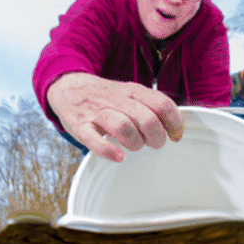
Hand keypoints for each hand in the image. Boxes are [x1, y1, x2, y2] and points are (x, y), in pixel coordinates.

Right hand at [47, 73, 184, 161]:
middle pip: (147, 118)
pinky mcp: (81, 128)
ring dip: (136, 142)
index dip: (175, 123)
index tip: (175, 135)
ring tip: (135, 147)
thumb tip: (176, 130)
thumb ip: (153, 108)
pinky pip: (94, 141)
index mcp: (133, 91)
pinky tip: (119, 156)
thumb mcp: (130, 94)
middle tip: (155, 144)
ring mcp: (98, 114)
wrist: (68, 87)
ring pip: (123, 126)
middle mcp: (117, 101)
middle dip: (157, 137)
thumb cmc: (106, 97)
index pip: (162, 104)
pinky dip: (109, 151)